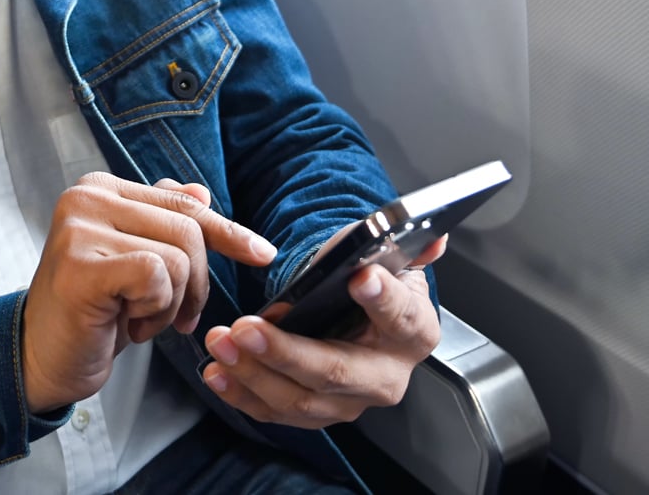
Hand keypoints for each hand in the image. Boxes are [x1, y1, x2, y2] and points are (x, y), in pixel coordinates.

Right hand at [21, 173, 276, 412]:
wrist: (43, 358)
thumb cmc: (92, 312)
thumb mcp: (135, 263)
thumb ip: (162, 221)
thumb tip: (202, 191)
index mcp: (100, 188)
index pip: (183, 203)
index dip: (228, 232)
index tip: (263, 254)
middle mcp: (85, 198)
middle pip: (188, 229)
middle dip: (195, 284)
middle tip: (171, 317)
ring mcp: (78, 229)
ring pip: (177, 257)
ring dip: (171, 303)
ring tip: (137, 317)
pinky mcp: (79, 266)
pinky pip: (155, 277)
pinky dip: (154, 310)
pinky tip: (125, 323)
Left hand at [200, 229, 445, 427]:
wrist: (358, 313)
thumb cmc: (369, 281)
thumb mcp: (385, 258)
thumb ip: (401, 245)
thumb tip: (431, 235)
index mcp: (413, 330)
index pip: (402, 316)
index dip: (383, 299)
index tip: (360, 278)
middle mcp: (387, 374)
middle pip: (336, 371)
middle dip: (286, 352)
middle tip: (246, 328)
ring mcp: (351, 401)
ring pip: (301, 400)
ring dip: (253, 373)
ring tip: (221, 342)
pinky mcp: (317, 413)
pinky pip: (276, 412)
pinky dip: (242, 394)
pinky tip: (217, 372)